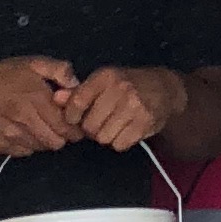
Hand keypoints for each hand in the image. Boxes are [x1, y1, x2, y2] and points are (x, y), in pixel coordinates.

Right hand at [0, 56, 75, 156]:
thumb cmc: (4, 76)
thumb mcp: (33, 63)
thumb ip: (59, 70)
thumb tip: (77, 85)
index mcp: (36, 97)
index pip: (66, 125)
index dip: (74, 126)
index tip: (74, 121)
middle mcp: (24, 118)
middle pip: (56, 142)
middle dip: (62, 135)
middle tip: (58, 125)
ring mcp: (11, 134)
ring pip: (41, 148)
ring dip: (45, 139)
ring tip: (39, 125)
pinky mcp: (0, 145)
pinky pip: (25, 152)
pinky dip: (29, 144)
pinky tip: (25, 130)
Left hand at [65, 63, 179, 150]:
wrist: (166, 89)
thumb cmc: (128, 85)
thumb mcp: (104, 82)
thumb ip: (79, 93)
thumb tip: (55, 99)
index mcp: (106, 77)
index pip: (77, 102)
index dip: (72, 116)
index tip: (77, 118)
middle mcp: (120, 89)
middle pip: (89, 126)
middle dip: (92, 128)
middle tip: (102, 121)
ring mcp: (134, 107)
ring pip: (103, 138)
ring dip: (106, 136)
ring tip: (115, 125)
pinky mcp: (145, 123)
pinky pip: (119, 145)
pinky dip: (120, 141)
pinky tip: (127, 130)